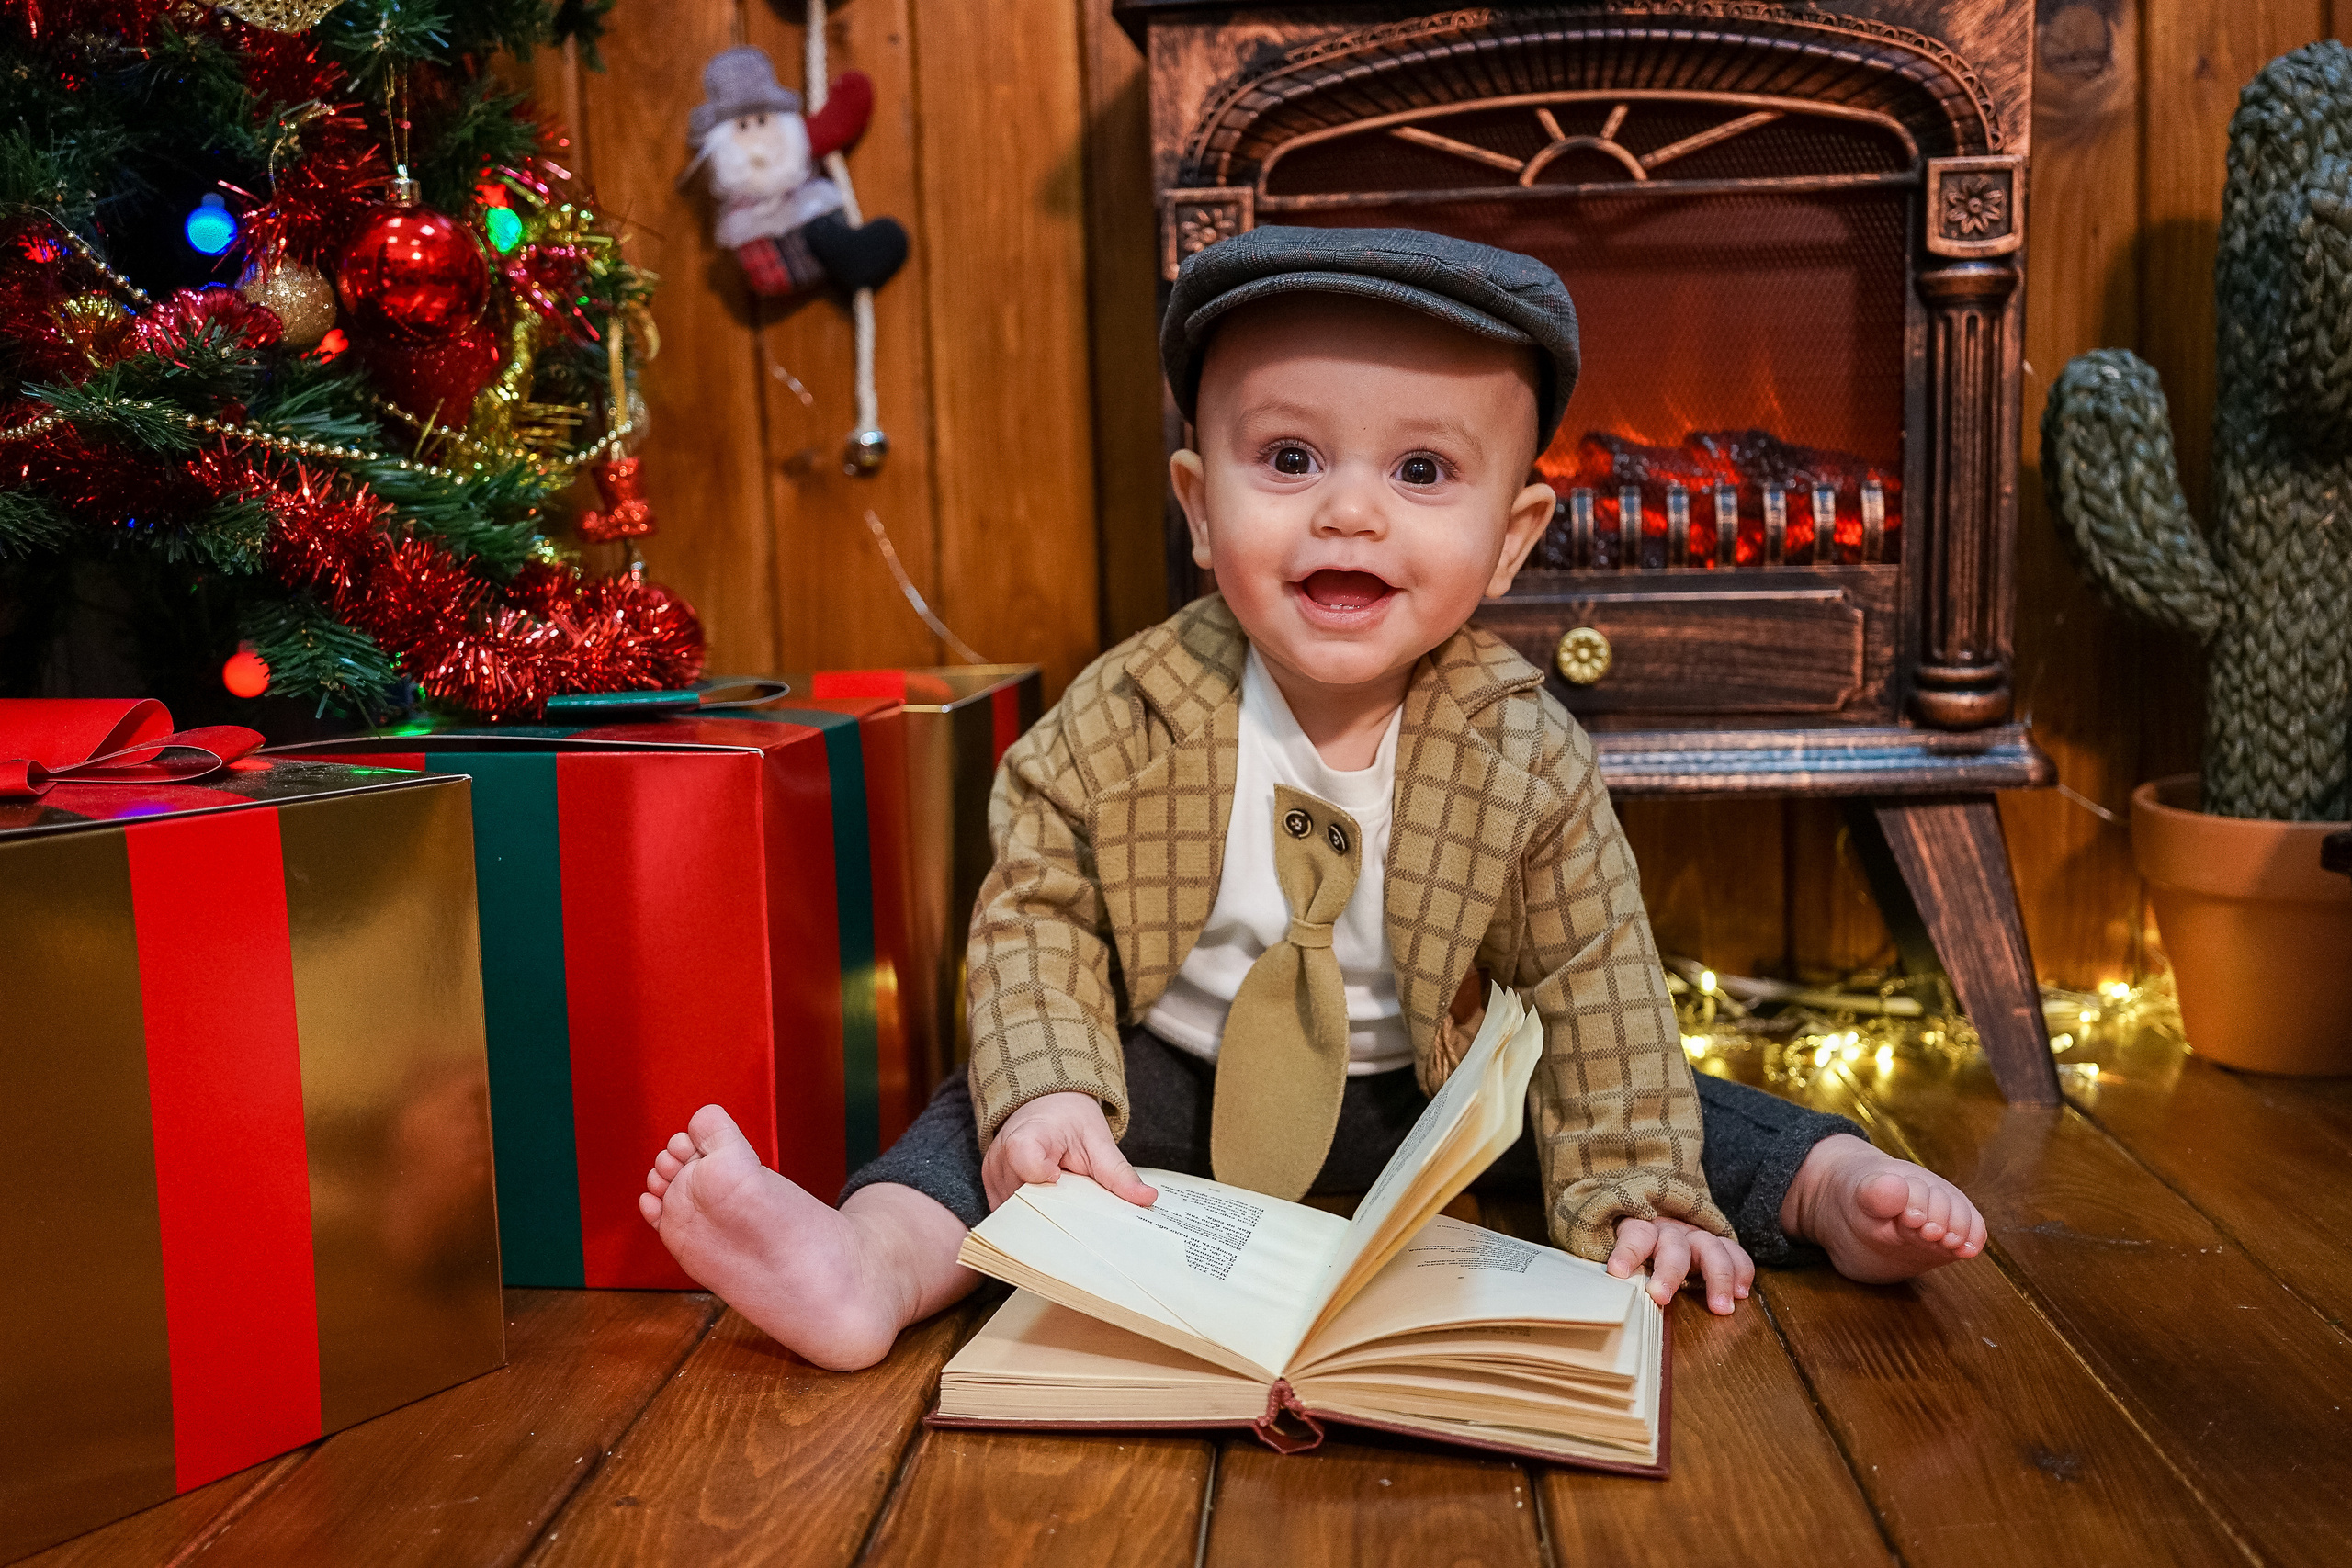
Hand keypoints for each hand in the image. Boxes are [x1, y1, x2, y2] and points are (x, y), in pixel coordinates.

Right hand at [982, 1091, 1158, 1210]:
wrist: (1047, 1105)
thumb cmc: (1070, 1120)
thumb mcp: (1099, 1142)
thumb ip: (1118, 1173)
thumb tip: (1147, 1199)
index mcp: (1027, 1136)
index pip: (1025, 1161)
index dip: (1044, 1177)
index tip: (1061, 1178)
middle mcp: (1001, 1157)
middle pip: (1023, 1199)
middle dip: (1050, 1210)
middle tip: (1074, 1206)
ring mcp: (992, 1175)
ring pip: (1015, 1213)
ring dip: (1039, 1214)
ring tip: (1061, 1204)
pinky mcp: (990, 1187)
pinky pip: (1008, 1213)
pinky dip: (1028, 1215)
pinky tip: (1047, 1209)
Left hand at [1607, 1216, 1753, 1315]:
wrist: (1650, 1215)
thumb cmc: (1626, 1242)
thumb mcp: (1610, 1248)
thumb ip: (1608, 1262)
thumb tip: (1593, 1290)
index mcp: (1639, 1225)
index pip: (1634, 1233)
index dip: (1627, 1251)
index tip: (1618, 1272)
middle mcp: (1669, 1228)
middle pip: (1672, 1244)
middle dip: (1669, 1271)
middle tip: (1661, 1296)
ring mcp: (1693, 1234)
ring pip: (1710, 1247)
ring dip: (1718, 1276)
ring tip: (1721, 1307)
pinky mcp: (1713, 1243)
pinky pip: (1732, 1251)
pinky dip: (1740, 1269)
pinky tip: (1741, 1291)